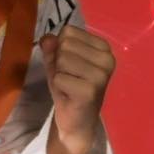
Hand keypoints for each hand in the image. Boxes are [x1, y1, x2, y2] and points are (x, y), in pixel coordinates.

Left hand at [37, 23, 114, 153]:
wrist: (76, 121)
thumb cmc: (69, 89)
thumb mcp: (58, 63)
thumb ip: (52, 47)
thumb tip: (47, 38)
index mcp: (103, 48)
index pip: (68, 31)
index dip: (60, 49)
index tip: (70, 67)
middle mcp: (107, 58)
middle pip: (64, 45)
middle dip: (59, 63)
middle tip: (68, 79)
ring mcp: (100, 75)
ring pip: (62, 60)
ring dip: (58, 75)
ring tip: (69, 86)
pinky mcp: (90, 90)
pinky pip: (59, 78)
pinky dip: (58, 87)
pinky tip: (69, 96)